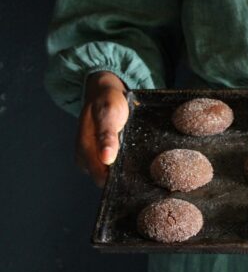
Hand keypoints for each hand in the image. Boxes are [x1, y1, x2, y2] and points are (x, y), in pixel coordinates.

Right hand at [77, 71, 128, 186]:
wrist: (104, 92)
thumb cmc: (107, 101)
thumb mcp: (109, 114)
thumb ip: (107, 135)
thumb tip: (107, 159)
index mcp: (84, 150)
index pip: (101, 178)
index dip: (118, 179)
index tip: (135, 174)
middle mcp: (85, 159)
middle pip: (106, 180)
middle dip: (122, 175)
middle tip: (140, 165)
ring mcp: (92, 159)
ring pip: (110, 175)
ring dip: (123, 170)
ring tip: (137, 159)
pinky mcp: (101, 157)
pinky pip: (113, 168)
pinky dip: (123, 165)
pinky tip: (132, 158)